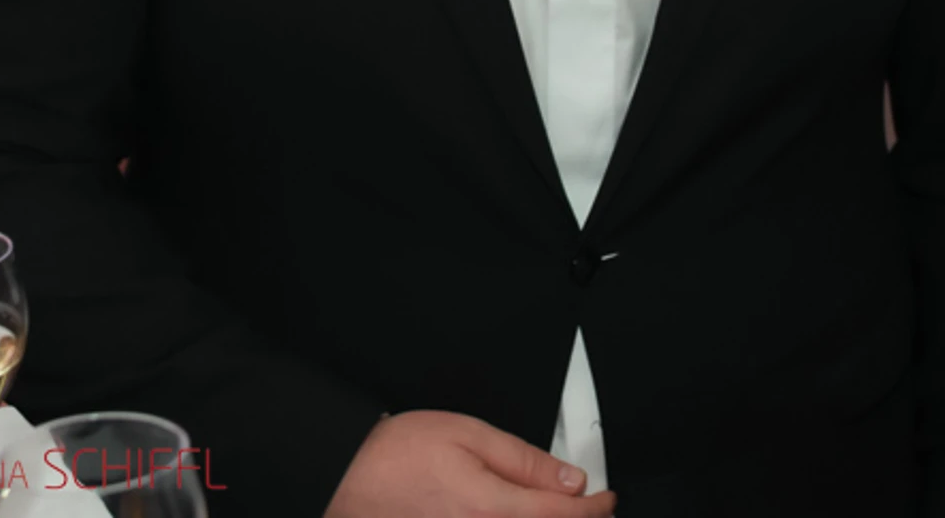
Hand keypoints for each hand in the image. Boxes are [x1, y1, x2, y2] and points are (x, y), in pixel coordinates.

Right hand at [324, 412, 615, 517]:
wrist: (339, 480)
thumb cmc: (392, 457)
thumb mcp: (469, 436)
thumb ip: (524, 460)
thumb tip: (568, 479)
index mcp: (492, 510)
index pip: (563, 516)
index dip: (594, 508)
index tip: (605, 498)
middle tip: (591, 509)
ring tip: (558, 513)